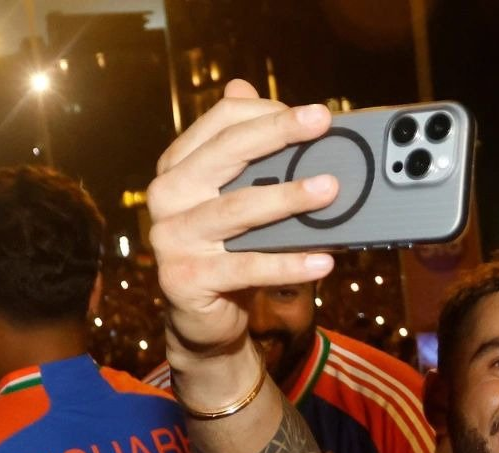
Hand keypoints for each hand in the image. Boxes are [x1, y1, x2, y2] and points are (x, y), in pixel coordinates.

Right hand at [147, 79, 338, 365]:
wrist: (202, 320)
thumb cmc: (227, 251)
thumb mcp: (235, 197)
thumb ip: (241, 151)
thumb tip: (243, 86)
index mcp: (177, 167)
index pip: (220, 124)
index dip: (266, 113)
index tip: (313, 115)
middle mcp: (167, 196)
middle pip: (226, 154)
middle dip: (278, 134)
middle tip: (322, 123)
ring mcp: (172, 238)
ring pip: (238, 209)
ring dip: (289, 198)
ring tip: (331, 189)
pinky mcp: (185, 279)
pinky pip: (246, 268)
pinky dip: (288, 265)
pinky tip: (322, 261)